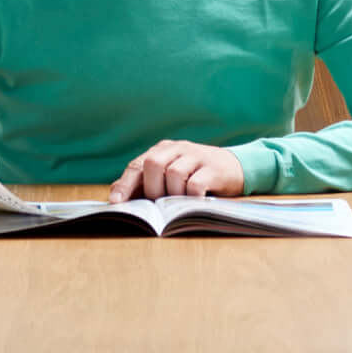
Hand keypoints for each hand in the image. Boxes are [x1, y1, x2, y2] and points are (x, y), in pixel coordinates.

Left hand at [111, 140, 244, 201]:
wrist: (235, 168)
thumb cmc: (196, 175)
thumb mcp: (170, 175)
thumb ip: (145, 183)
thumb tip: (117, 195)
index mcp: (163, 150)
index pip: (138, 164)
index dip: (125, 184)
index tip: (116, 202)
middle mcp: (178, 149)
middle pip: (153, 164)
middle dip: (152, 189)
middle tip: (159, 203)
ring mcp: (197, 156)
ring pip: (174, 173)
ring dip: (173, 193)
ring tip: (179, 202)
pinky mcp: (214, 168)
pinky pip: (196, 183)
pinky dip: (191, 197)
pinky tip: (194, 201)